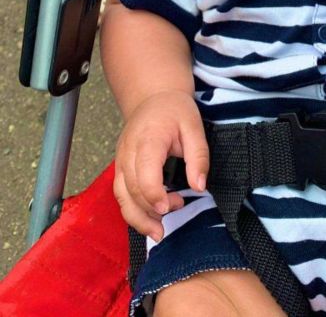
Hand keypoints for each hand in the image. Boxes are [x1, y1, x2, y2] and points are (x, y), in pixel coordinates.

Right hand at [113, 90, 208, 241]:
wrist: (153, 97)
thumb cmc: (175, 110)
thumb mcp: (194, 127)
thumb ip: (198, 157)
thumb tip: (200, 186)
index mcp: (147, 139)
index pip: (144, 174)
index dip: (155, 195)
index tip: (171, 206)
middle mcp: (128, 151)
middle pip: (130, 190)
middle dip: (150, 210)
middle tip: (175, 211)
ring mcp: (120, 160)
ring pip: (121, 196)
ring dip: (137, 218)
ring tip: (158, 232)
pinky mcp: (120, 167)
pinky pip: (121, 193)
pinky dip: (132, 210)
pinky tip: (149, 219)